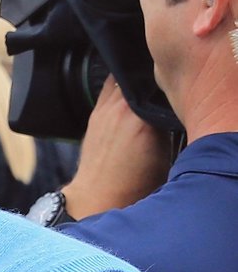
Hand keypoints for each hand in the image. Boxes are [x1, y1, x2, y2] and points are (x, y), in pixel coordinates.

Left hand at [62, 77, 170, 218]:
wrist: (99, 195)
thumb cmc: (135, 182)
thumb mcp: (166, 152)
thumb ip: (169, 121)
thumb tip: (172, 102)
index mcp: (144, 118)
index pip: (163, 83)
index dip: (172, 82)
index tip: (177, 87)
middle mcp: (123, 108)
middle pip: (144, 76)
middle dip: (155, 78)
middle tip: (164, 86)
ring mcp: (106, 109)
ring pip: (124, 77)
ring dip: (136, 78)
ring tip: (146, 88)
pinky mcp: (95, 113)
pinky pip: (109, 86)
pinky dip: (120, 84)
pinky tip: (129, 93)